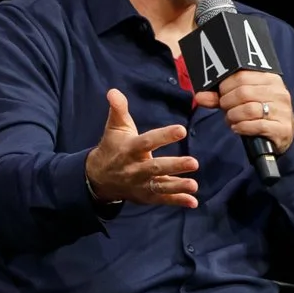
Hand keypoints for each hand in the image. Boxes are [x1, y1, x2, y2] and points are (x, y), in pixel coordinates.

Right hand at [84, 88, 199, 208]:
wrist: (99, 177)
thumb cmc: (112, 147)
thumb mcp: (114, 127)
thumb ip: (118, 109)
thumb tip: (113, 91)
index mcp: (130, 149)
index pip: (147, 142)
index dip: (164, 136)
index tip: (181, 130)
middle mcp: (135, 168)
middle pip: (155, 167)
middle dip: (174, 166)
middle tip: (194, 162)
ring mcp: (141, 184)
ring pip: (160, 186)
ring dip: (177, 186)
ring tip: (194, 185)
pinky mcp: (146, 195)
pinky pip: (162, 199)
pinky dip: (177, 201)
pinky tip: (193, 201)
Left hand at [195, 69, 293, 153]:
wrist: (283, 134)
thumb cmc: (260, 113)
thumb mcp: (243, 102)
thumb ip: (221, 97)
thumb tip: (199, 96)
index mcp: (270, 79)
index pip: (241, 75)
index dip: (225, 87)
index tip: (222, 95)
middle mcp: (278, 92)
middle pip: (243, 92)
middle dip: (227, 103)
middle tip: (225, 109)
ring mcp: (282, 110)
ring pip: (249, 109)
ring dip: (233, 116)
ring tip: (231, 120)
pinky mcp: (282, 127)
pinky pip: (257, 125)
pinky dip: (242, 127)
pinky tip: (238, 128)